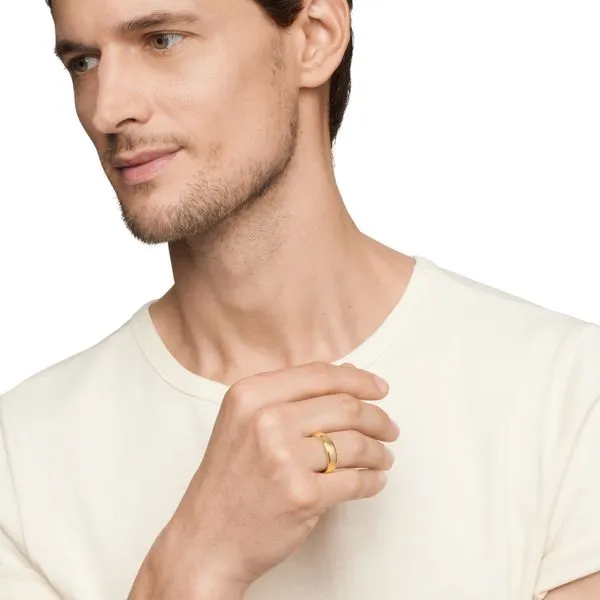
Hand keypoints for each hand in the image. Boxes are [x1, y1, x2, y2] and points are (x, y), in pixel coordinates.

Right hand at [158, 362, 398, 593]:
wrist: (206, 541)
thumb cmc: (228, 483)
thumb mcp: (242, 422)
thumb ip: (288, 396)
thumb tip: (348, 377)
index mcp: (250, 394)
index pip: (319, 375)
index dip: (358, 380)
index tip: (379, 388)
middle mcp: (265, 420)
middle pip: (344, 405)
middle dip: (377, 417)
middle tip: (389, 428)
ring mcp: (283, 458)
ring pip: (355, 442)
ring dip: (379, 451)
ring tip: (383, 457)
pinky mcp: (302, 495)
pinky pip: (356, 480)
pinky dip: (373, 480)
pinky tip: (374, 480)